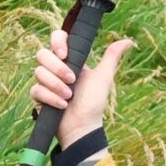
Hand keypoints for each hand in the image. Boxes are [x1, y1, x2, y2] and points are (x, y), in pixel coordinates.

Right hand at [31, 23, 131, 148]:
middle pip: (42, 54)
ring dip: (56, 85)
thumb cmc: (94, 102)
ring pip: (38, 72)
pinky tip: (63, 105)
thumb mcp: (103, 76)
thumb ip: (112, 56)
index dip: (57, 42)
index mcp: (69, 60)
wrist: (83, 126)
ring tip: (69, 96)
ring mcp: (44, 82)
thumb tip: (128, 41)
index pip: (56, 38)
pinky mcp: (38, 96)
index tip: (65, 54)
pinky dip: (51, 98)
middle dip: (57, 68)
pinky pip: (36, 90)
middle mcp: (54, 68)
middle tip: (72, 80)